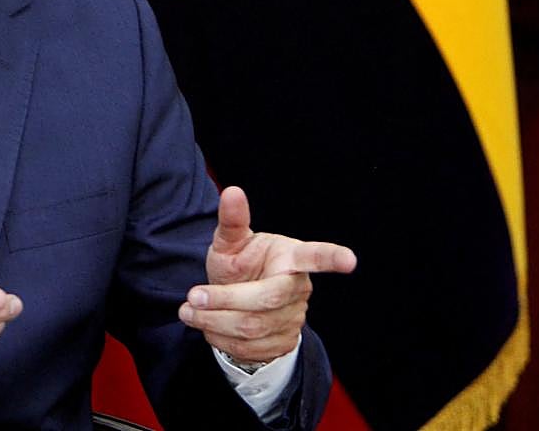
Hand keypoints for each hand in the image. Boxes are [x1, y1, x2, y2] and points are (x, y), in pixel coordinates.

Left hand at [179, 186, 355, 364]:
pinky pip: (248, 348)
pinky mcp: (283, 342)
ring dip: (213, 321)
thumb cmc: (240, 265)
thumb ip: (232, 221)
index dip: (331, 257)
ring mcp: (294, 317)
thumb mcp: (231, 243)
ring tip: (188, 312)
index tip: (349, 260)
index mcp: (290, 257)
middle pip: (266, 299)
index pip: (314, 256)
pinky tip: (206, 326)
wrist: (238, 303)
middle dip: (224, 299)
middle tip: (193, 297)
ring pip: (252, 328)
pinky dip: (219, 339)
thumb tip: (232, 191)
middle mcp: (298, 287)